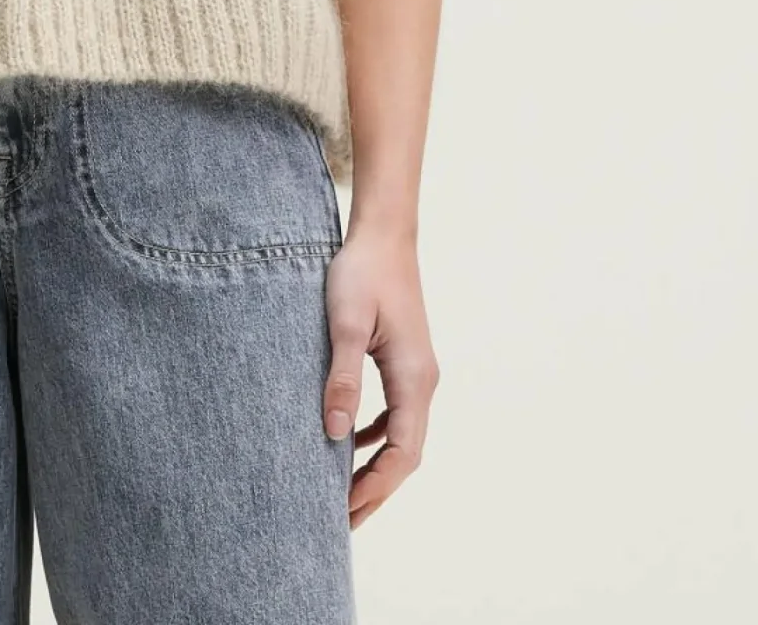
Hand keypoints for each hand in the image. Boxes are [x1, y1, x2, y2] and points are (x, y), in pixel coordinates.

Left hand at [321, 224, 438, 529]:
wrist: (384, 233)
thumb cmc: (362, 272)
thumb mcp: (345, 323)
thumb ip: (342, 377)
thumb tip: (334, 434)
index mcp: (414, 377)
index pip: (402, 452)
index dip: (376, 487)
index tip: (344, 513)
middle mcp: (423, 382)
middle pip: (405, 454)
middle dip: (376, 490)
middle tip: (340, 524)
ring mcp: (416, 373)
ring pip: (401, 438)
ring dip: (375, 469)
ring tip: (342, 497)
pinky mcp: (404, 363)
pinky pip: (394, 416)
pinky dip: (374, 439)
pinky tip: (347, 443)